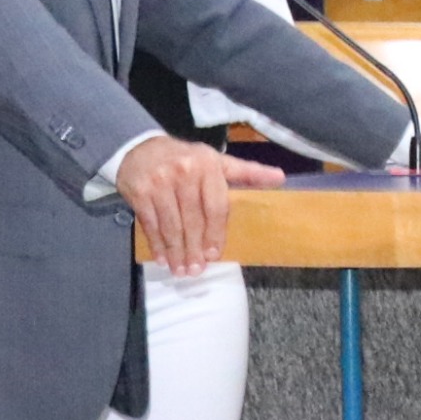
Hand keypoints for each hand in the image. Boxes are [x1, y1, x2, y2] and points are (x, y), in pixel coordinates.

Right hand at [115, 133, 281, 271]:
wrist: (140, 148)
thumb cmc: (185, 159)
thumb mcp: (216, 160)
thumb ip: (246, 171)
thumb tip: (280, 177)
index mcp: (208, 165)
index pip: (215, 206)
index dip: (215, 234)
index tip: (214, 255)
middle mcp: (184, 173)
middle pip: (192, 220)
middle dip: (194, 249)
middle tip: (196, 271)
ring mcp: (160, 183)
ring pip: (171, 225)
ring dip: (176, 252)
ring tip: (181, 271)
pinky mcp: (140, 193)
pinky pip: (151, 224)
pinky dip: (157, 245)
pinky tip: (163, 260)